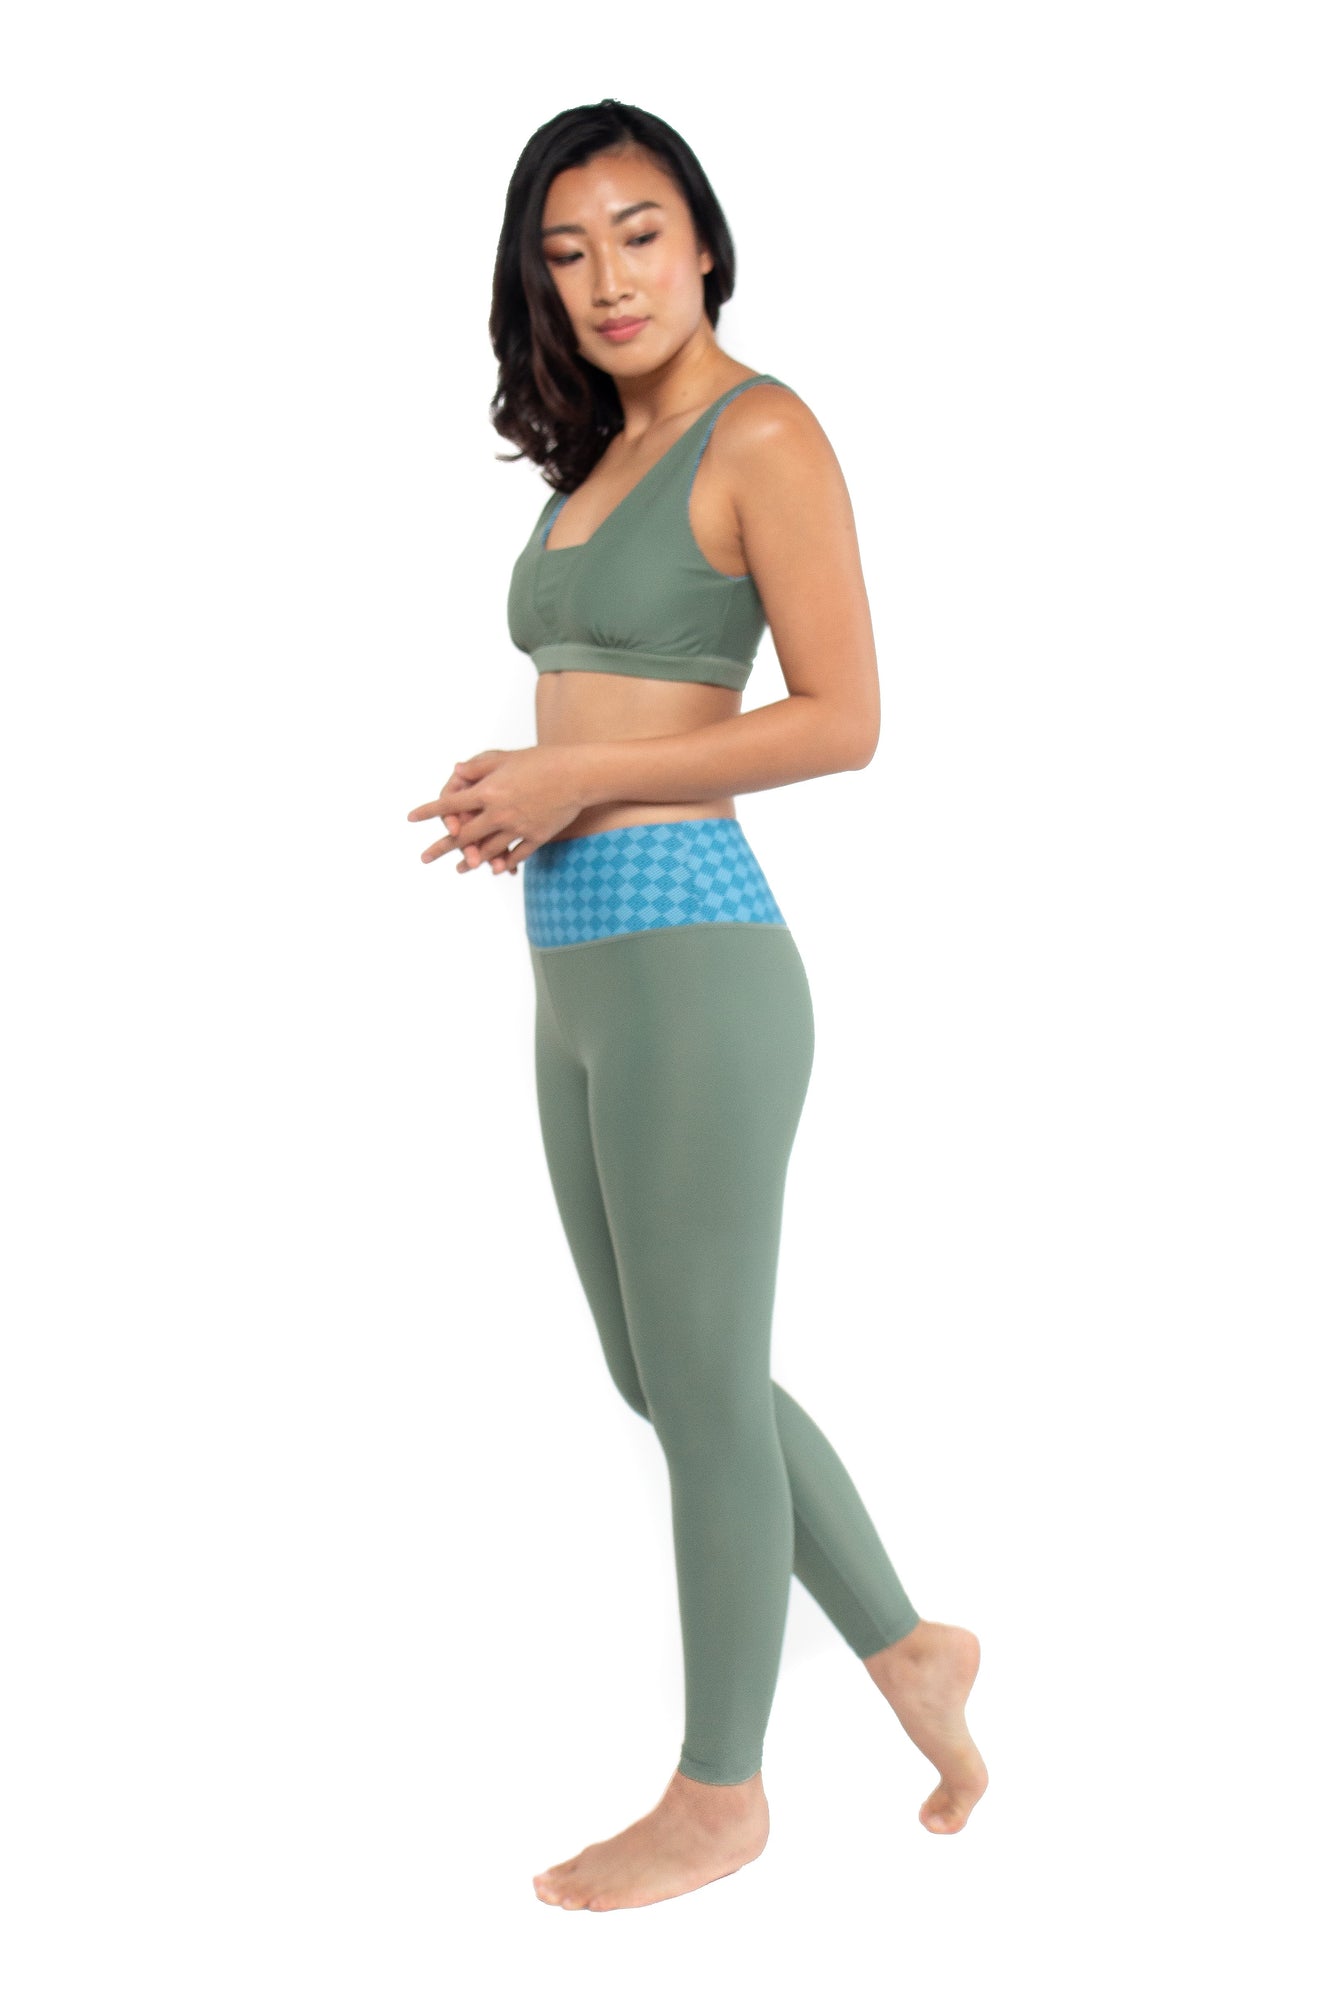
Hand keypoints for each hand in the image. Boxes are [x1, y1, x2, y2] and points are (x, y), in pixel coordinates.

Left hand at [407, 746, 585, 871]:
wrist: (577, 775)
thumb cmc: (541, 760)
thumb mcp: (504, 757)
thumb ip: (478, 766)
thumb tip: (455, 772)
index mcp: (487, 791)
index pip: (450, 804)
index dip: (429, 811)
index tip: (411, 818)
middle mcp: (498, 813)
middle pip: (464, 836)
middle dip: (441, 847)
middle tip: (424, 857)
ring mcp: (517, 828)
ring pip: (488, 850)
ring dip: (471, 861)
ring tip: (459, 869)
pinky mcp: (536, 837)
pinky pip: (516, 855)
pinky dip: (504, 863)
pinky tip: (495, 870)